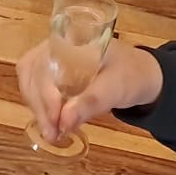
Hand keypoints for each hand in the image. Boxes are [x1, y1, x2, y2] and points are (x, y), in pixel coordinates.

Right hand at [16, 36, 164, 148]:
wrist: (145, 77)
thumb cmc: (132, 75)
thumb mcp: (115, 88)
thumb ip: (90, 103)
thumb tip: (63, 123)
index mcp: (69, 40)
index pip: (42, 63)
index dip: (44, 92)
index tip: (56, 121)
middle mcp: (55, 46)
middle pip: (31, 73)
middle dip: (39, 105)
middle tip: (52, 134)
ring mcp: (52, 59)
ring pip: (30, 82)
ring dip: (37, 108)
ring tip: (51, 133)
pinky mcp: (54, 74)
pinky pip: (38, 88)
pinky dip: (42, 107)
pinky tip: (52, 124)